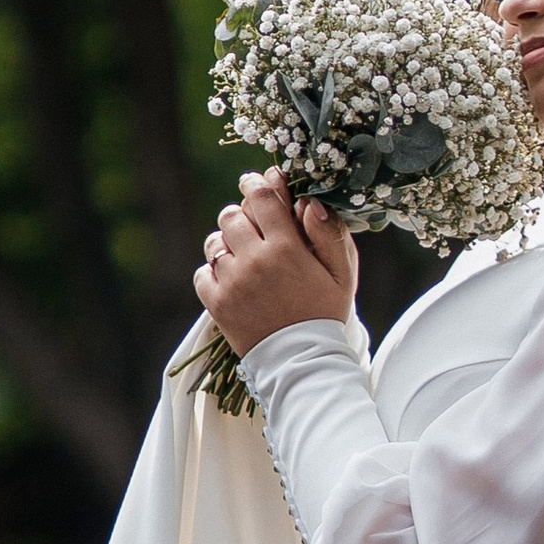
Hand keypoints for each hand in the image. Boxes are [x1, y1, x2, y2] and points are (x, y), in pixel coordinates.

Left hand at [192, 172, 357, 356]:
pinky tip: (231, 280)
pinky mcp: (217, 304)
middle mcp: (255, 261)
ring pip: (214, 242)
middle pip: (231, 215)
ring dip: (226, 243)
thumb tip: (310, 201)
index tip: (256, 182)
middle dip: (241, 215)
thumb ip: (329, 234)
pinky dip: (213, 273)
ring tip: (242, 256)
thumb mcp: (341, 275)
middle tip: (252, 226)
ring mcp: (232, 283)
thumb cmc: (325, 314)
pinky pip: (202, 273)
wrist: (302, 362)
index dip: (257, 183)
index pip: (261, 197)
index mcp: (286, 248)